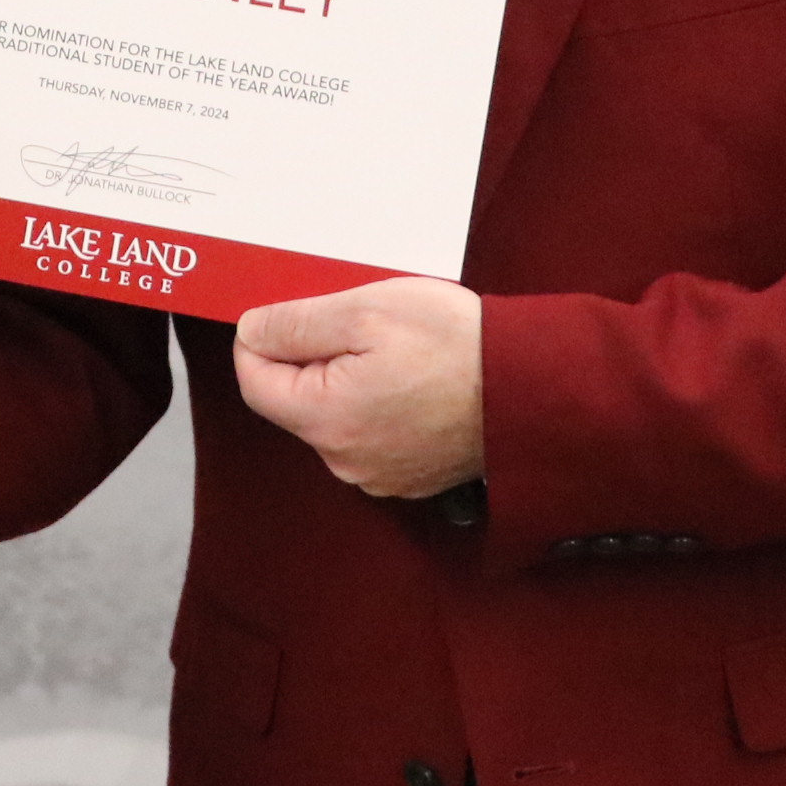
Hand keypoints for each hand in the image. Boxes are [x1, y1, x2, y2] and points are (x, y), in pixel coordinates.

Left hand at [233, 277, 484, 499]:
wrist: (534, 391)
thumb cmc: (455, 346)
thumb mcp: (364, 310)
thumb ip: (296, 323)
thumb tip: (252, 331)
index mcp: (326, 421)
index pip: (254, 381)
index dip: (263, 339)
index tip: (290, 313)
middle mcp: (345, 461)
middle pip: (296, 399)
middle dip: (314, 355)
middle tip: (358, 321)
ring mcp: (379, 474)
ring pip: (336, 414)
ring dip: (349, 377)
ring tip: (395, 348)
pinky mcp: (409, 475)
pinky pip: (371, 431)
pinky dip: (379, 401)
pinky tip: (414, 376)